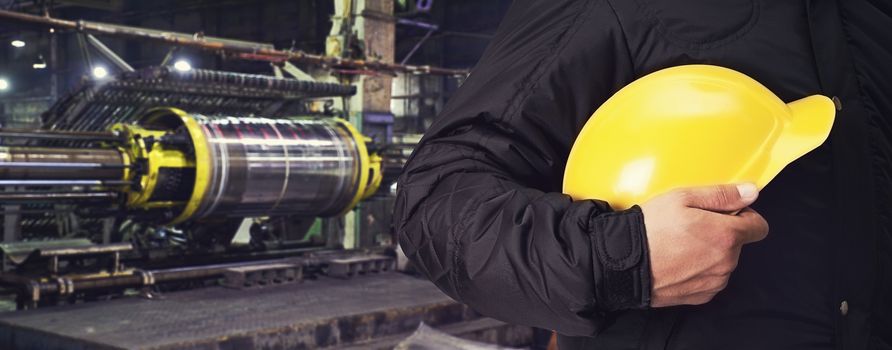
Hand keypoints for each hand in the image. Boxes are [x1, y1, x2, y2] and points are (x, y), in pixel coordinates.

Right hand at [640, 184, 768, 306]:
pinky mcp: (701, 296)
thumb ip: (722, 195)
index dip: (743, 215)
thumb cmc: (650, 229)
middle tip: (690, 227)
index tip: (723, 213)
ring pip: (723, 262)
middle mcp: (726, 262)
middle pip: (738, 244)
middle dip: (721, 233)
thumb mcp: (682, 198)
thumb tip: (751, 192)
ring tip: (680, 245)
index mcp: (726, 235)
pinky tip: (678, 261)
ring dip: (710, 253)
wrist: (623, 264)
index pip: (759, 226)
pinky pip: (710, 279)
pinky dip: (699, 271)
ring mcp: (714, 282)